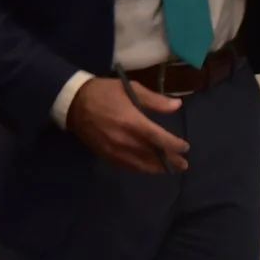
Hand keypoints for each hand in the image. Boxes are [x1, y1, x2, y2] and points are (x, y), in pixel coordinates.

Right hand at [65, 77, 189, 173]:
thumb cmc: (105, 92)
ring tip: (169, 170)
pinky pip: (126, 166)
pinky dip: (139, 168)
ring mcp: (114, 150)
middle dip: (170, 161)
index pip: (159, 139)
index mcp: (133, 122)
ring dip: (156, 169)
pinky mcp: (105, 155)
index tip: (185, 147)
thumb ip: (155, 100)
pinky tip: (147, 168)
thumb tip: (177, 106)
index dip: (174, 145)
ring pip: (140, 165)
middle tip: (183, 165)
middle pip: (152, 156)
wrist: (74, 103)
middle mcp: (125, 140)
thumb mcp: (131, 89)